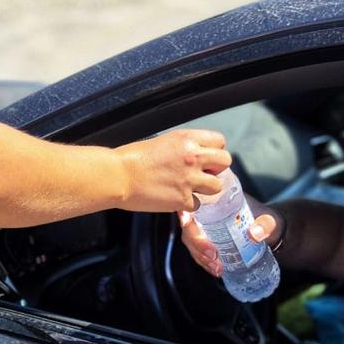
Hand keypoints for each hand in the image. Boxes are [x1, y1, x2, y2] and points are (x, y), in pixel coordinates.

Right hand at [114, 130, 230, 212]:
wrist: (118, 176)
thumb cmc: (132, 158)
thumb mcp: (163, 141)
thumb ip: (183, 147)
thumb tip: (194, 154)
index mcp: (187, 139)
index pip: (219, 141)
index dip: (215, 151)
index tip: (208, 157)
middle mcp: (192, 157)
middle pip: (225, 162)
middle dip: (216, 169)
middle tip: (204, 173)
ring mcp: (189, 179)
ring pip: (217, 186)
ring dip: (206, 188)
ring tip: (190, 188)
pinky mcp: (182, 199)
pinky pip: (197, 204)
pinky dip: (188, 204)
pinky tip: (175, 198)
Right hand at [178, 202, 282, 277]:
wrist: (271, 234)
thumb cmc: (270, 221)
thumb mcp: (270, 220)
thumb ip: (266, 225)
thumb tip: (254, 234)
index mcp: (219, 200)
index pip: (195, 204)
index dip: (186, 212)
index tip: (188, 223)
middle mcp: (209, 213)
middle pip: (190, 226)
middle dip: (196, 242)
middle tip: (213, 256)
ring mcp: (208, 229)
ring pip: (192, 242)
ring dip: (200, 256)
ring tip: (217, 268)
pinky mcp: (210, 243)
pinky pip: (200, 252)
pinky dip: (205, 263)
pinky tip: (216, 270)